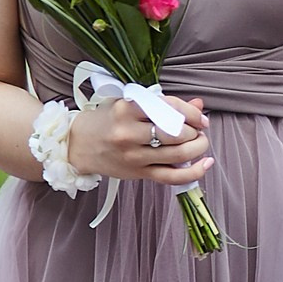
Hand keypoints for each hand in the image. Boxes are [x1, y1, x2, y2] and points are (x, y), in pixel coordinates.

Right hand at [68, 94, 212, 184]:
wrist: (77, 144)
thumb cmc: (107, 120)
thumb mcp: (130, 104)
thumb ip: (165, 104)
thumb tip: (199, 105)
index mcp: (127, 109)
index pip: (170, 108)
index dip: (193, 113)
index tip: (200, 118)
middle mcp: (129, 133)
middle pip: (176, 133)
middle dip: (195, 131)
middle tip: (197, 130)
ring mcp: (133, 156)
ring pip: (178, 154)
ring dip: (198, 147)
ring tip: (199, 142)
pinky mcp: (137, 173)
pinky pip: (171, 177)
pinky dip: (193, 172)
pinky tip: (206, 164)